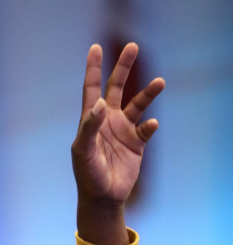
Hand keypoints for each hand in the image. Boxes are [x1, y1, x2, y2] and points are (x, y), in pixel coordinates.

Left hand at [72, 43, 164, 208]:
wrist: (103, 198)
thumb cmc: (88, 174)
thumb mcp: (83, 151)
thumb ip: (90, 127)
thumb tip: (100, 102)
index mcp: (91, 119)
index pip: (91, 89)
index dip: (93, 69)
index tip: (95, 48)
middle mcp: (108, 120)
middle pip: (116, 87)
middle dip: (123, 67)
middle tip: (132, 46)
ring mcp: (123, 130)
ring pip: (138, 104)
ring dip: (148, 93)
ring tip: (160, 82)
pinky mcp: (137, 143)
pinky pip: (146, 128)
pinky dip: (150, 125)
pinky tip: (152, 125)